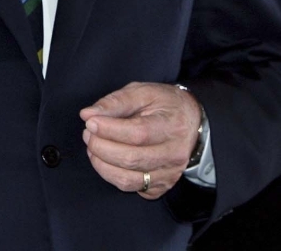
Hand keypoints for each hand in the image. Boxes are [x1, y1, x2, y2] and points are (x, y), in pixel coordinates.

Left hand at [80, 82, 201, 199]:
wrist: (192, 122)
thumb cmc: (165, 105)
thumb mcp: (143, 92)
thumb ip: (115, 102)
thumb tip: (88, 114)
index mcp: (172, 125)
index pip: (138, 133)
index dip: (109, 130)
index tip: (91, 122)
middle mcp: (174, 154)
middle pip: (130, 159)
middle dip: (101, 147)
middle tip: (89, 134)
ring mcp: (169, 174)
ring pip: (127, 180)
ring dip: (102, 165)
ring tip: (94, 148)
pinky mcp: (161, 186)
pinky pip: (131, 188)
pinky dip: (112, 176)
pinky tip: (109, 161)